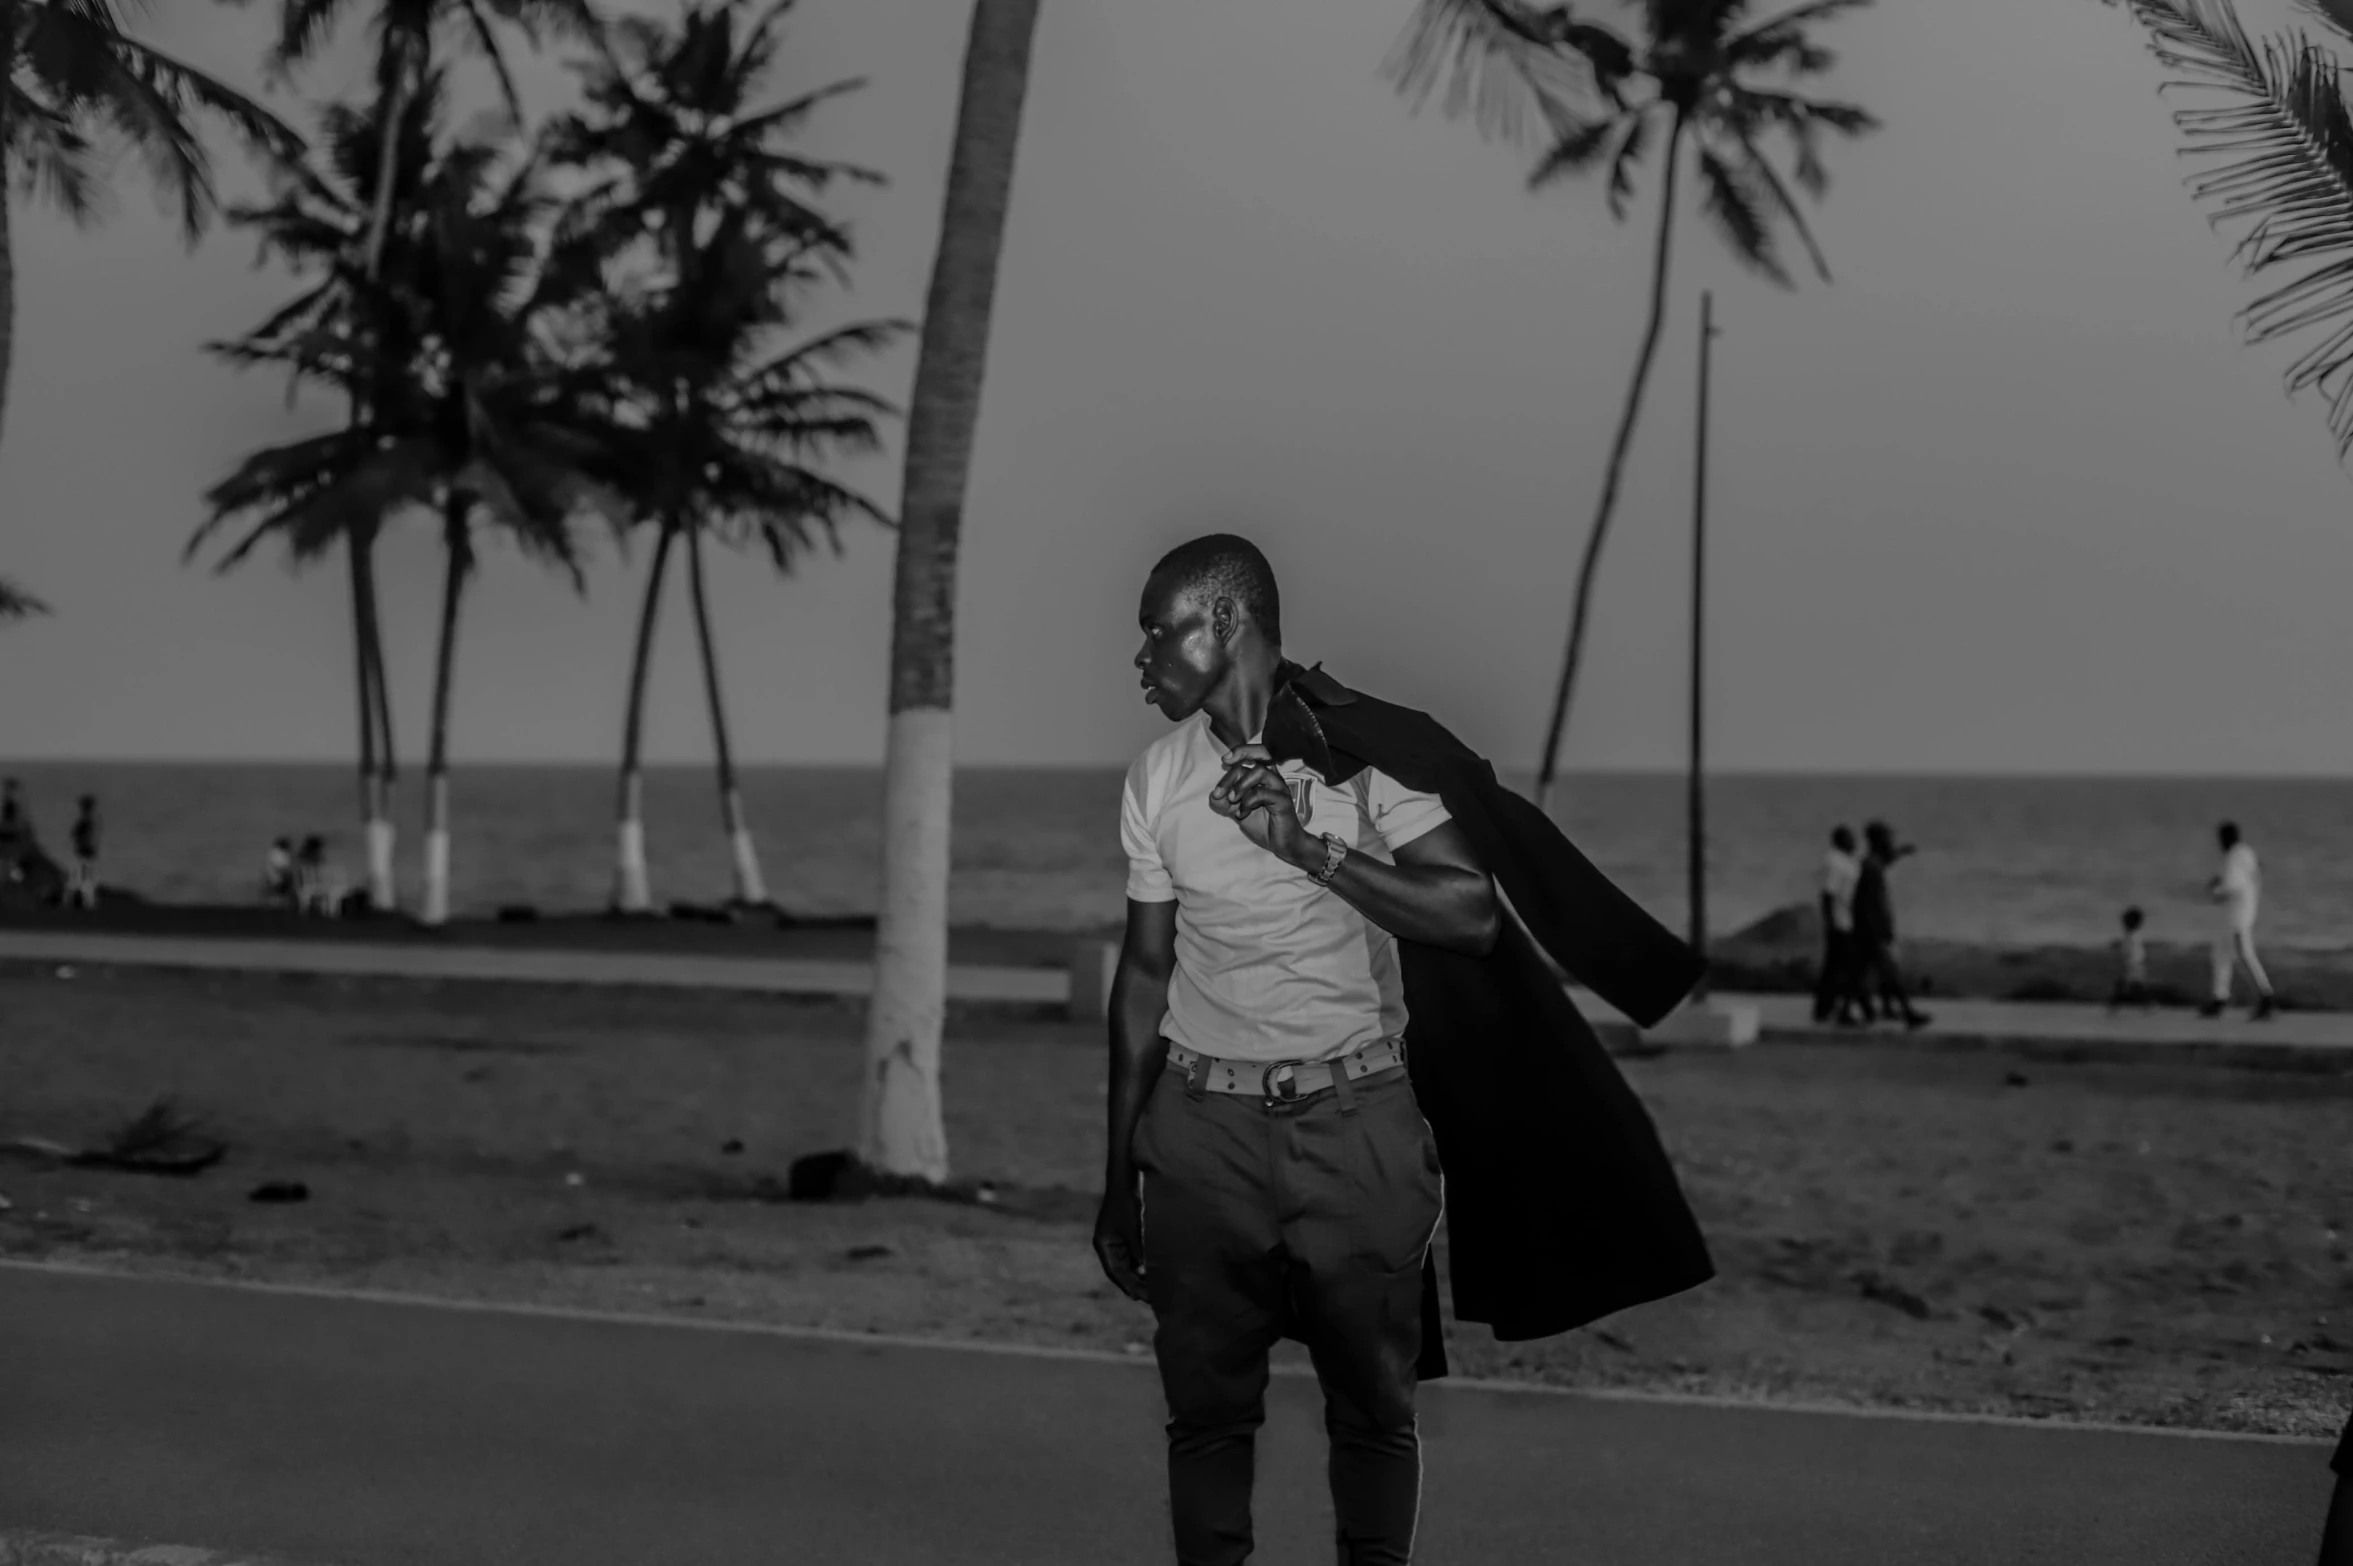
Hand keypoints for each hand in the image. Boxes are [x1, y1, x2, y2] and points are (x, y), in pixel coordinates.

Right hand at [1093, 1183, 1148, 1302]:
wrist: (1126, 1184)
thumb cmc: (1127, 1205)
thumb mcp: (1134, 1229)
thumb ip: (1137, 1250)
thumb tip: (1144, 1271)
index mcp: (1104, 1245)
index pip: (1114, 1271)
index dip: (1126, 1285)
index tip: (1137, 1298)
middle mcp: (1108, 1247)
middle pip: (1121, 1272)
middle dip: (1135, 1285)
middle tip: (1151, 1298)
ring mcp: (1116, 1243)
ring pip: (1128, 1267)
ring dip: (1139, 1278)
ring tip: (1154, 1291)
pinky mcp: (1125, 1239)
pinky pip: (1133, 1258)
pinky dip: (1142, 1267)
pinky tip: (1154, 1275)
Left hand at [1208, 744, 1312, 864]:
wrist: (1281, 844)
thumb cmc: (1263, 824)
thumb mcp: (1237, 811)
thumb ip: (1224, 801)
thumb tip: (1213, 794)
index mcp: (1265, 776)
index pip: (1257, 753)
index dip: (1241, 751)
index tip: (1224, 760)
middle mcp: (1274, 778)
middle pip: (1260, 756)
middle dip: (1233, 772)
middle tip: (1220, 790)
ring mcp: (1280, 789)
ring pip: (1260, 772)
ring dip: (1241, 786)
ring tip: (1233, 801)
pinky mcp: (1283, 802)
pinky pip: (1263, 793)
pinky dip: (1247, 802)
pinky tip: (1242, 814)